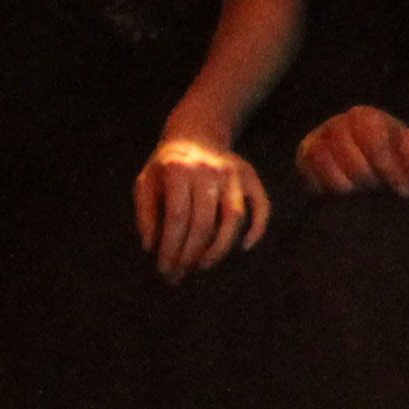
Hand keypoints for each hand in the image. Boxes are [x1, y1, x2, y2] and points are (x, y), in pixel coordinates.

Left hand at [134, 132, 272, 278]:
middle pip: (203, 222)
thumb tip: (152, 248)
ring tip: (204, 265)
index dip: (171, 247)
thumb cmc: (167, 166)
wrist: (196, 134)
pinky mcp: (250, 177)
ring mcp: (233, 173)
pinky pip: (262, 206)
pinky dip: (257, 229)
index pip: (176, 217)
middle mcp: (208, 170)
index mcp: (177, 169)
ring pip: (233, 217)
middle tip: (180, 274)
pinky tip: (244, 247)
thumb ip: (146, 214)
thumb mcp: (146, 182)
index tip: (164, 268)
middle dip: (190, 255)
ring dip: (220, 248)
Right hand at [296, 105, 408, 198]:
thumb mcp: (408, 149)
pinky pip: (307, 174)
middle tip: (378, 192)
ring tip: (359, 196)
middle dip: (369, 181)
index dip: (391, 170)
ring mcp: (316, 140)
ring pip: (325, 164)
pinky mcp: (302, 158)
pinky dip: (323, 189)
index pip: (375, 142)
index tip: (404, 192)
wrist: (357, 150)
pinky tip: (339, 198)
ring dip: (345, 187)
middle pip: (351, 158)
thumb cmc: (388, 149)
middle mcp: (337, 124)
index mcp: (365, 117)